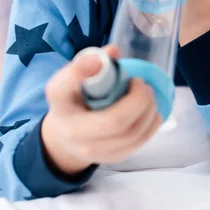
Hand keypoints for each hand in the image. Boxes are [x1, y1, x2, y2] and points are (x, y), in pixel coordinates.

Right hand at [41, 44, 161, 175]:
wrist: (66, 135)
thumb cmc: (76, 98)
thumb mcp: (76, 77)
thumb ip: (92, 61)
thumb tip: (114, 51)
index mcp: (59, 102)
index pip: (62, 89)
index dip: (79, 72)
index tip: (97, 60)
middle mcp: (71, 130)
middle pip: (114, 121)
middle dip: (138, 99)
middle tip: (141, 84)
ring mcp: (91, 150)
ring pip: (131, 134)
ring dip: (148, 110)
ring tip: (147, 95)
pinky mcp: (110, 159)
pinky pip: (138, 143)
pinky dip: (151, 124)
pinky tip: (151, 111)